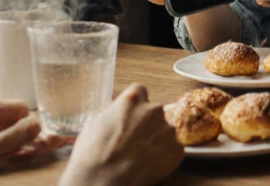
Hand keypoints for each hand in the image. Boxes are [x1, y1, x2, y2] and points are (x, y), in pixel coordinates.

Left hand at [0, 99, 43, 172]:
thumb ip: (14, 136)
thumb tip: (38, 124)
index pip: (21, 108)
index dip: (29, 124)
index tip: (32, 142)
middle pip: (15, 116)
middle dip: (25, 132)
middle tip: (31, 151)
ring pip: (7, 125)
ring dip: (15, 139)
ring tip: (15, 155)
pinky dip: (3, 143)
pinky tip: (1, 154)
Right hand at [59, 83, 182, 185]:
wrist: (103, 180)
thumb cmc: (92, 153)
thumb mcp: (95, 122)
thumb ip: (114, 113)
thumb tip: (118, 113)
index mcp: (133, 99)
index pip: (140, 91)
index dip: (135, 105)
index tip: (130, 116)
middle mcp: (153, 110)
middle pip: (154, 111)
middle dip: (147, 123)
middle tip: (134, 140)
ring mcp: (167, 130)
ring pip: (165, 131)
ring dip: (156, 140)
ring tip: (140, 156)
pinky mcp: (177, 150)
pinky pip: (173, 149)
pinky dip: (164, 156)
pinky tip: (148, 165)